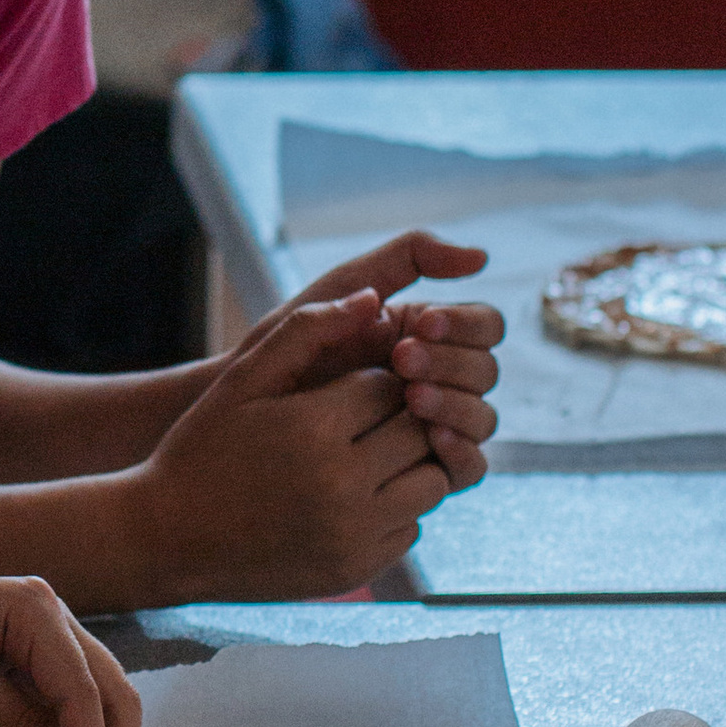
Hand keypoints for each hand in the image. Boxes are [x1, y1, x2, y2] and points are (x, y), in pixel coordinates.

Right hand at [139, 286, 473, 601]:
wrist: (167, 538)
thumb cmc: (202, 449)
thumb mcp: (242, 380)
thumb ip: (306, 330)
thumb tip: (374, 299)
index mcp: (316, 428)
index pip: (390, 385)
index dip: (373, 379)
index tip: (345, 387)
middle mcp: (344, 485)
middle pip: (418, 431)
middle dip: (398, 418)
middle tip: (361, 420)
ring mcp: (353, 534)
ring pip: (429, 483)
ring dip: (407, 463)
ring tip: (364, 455)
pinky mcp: (356, 569)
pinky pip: (410, 528)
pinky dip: (393, 508)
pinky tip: (351, 497)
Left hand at [288, 232, 502, 491]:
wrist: (240, 413)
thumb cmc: (282, 347)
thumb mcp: (338, 289)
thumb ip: (406, 257)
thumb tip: (481, 257)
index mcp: (427, 334)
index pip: (485, 326)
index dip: (463, 325)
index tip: (422, 325)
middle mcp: (439, 380)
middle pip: (486, 371)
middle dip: (451, 363)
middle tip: (403, 361)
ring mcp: (433, 425)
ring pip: (482, 418)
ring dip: (456, 405)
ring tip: (412, 398)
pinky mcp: (423, 469)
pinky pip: (469, 466)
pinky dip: (462, 452)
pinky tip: (431, 440)